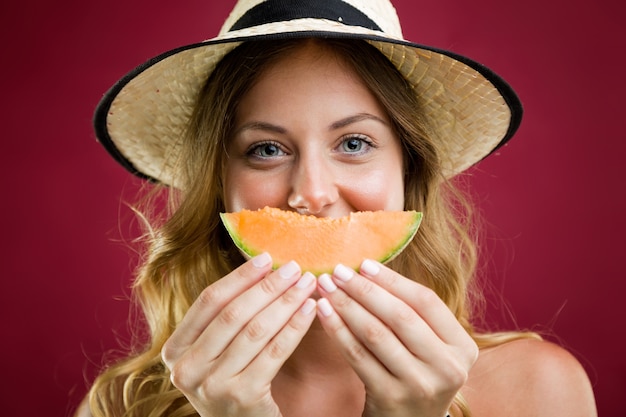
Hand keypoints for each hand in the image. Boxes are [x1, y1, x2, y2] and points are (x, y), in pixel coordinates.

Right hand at [161, 254, 316, 416]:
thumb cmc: (232, 384)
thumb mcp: (214, 354)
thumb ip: (225, 319)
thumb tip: (262, 269)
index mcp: (175, 351)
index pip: (209, 302)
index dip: (240, 277)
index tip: (267, 257)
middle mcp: (187, 369)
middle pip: (233, 314)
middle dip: (268, 287)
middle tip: (294, 268)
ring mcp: (213, 386)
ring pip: (256, 330)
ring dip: (286, 302)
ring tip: (307, 284)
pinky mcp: (244, 397)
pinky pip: (275, 352)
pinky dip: (295, 327)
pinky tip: (310, 310)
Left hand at [316, 260, 477, 416]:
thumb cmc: (417, 372)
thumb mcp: (431, 347)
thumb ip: (414, 314)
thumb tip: (368, 268)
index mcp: (462, 347)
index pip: (426, 302)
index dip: (392, 280)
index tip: (364, 263)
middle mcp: (447, 367)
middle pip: (400, 316)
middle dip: (364, 289)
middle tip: (338, 271)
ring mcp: (419, 385)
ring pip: (376, 334)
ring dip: (346, 305)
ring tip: (325, 286)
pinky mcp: (390, 397)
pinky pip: (357, 355)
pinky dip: (337, 330)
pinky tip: (323, 312)